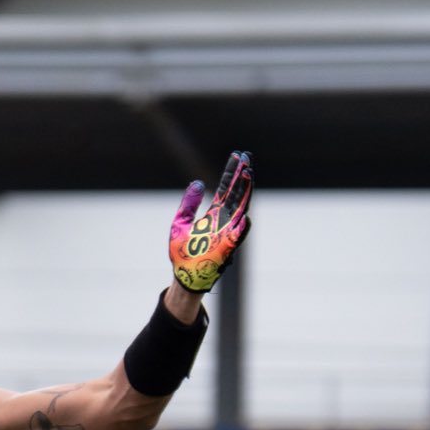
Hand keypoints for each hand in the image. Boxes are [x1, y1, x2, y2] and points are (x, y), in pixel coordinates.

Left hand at [169, 149, 251, 294]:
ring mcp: (227, 232)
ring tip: (248, 174)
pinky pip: (237, 237)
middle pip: (236, 193)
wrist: (183, 275)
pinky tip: (246, 216)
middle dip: (242, 176)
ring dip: (245, 192)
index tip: (237, 154)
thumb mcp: (180, 222)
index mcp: (215, 214)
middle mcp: (224, 220)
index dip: (231, 172)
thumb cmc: (182, 252)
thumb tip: (196, 182)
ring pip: (240, 208)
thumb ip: (189, 203)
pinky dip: (242, 228)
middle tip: (247, 156)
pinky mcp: (226, 248)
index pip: (226, 188)